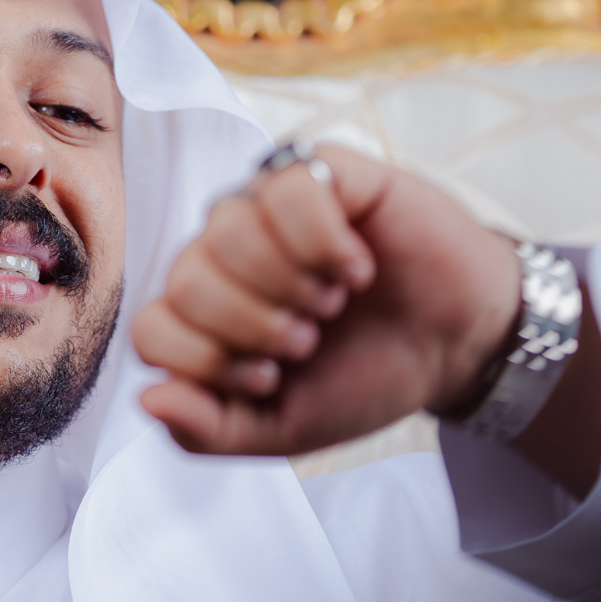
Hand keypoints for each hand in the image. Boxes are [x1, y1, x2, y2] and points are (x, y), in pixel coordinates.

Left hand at [133, 144, 520, 456]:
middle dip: (255, 327)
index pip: (151, 329)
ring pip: (227, 228)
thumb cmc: (364, 376)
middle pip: (186, 280)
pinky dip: (326, 242)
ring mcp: (269, 206)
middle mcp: (224, 251)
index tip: (269, 377)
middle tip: (309, 337)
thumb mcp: (282, 428)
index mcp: (204, 312)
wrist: (454, 349)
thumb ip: (208, 430)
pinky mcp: (323, 171)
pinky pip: (288, 186)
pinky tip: (357, 266)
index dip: (209, 364)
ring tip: (332, 300)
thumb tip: (146, 396)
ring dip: (291, 283)